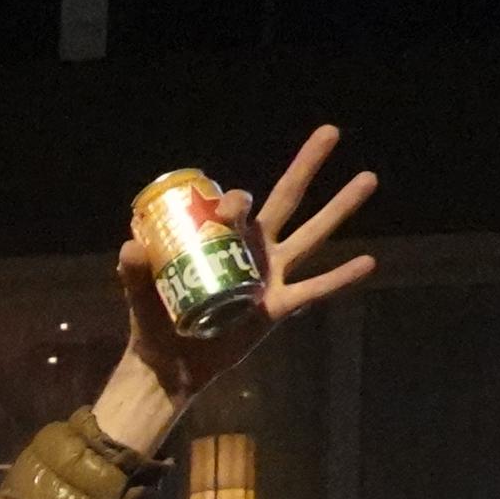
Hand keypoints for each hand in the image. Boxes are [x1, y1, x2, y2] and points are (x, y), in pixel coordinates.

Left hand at [103, 125, 377, 439]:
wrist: (169, 366)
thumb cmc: (154, 323)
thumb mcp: (140, 295)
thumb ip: (134, 272)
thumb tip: (131, 245)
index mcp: (220, 238)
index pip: (238, 204)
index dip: (236, 200)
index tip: (227, 211)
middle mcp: (252, 249)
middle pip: (288, 200)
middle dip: (307, 166)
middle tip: (331, 132)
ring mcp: (270, 276)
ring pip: (312, 236)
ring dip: (340, 208)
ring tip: (368, 178)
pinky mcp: (278, 308)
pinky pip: (315, 289)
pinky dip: (341, 277)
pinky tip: (369, 262)